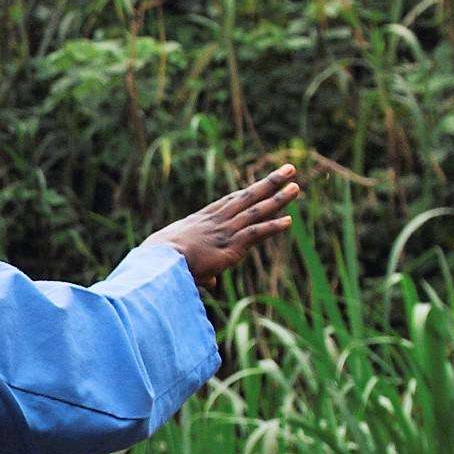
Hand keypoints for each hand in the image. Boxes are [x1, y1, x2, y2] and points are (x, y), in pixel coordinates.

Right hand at [150, 163, 299, 277]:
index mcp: (199, 222)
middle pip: (247, 198)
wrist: (158, 262)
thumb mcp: (176, 262)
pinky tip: (289, 220)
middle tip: (288, 169)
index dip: (246, 193)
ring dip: (278, 199)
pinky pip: (256, 233)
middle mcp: (215, 222)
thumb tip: (211, 284)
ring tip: (296, 186)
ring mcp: (224, 232)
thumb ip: (200, 273)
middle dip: (269, 183)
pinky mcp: (231, 247)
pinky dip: (272, 227)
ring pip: (256, 211)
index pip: (227, 203)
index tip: (259, 185)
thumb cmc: (158, 262)